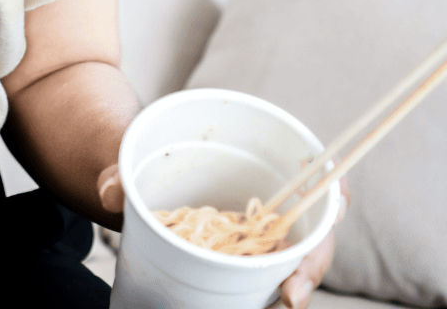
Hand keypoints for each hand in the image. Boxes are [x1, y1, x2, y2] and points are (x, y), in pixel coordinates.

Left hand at [94, 166, 352, 308]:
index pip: (317, 173)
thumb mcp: (127, 152)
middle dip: (310, 263)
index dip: (335, 193)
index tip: (333, 212)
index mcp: (256, 157)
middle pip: (311, 229)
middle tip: (290, 294)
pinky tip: (257, 306)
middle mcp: (267, 196)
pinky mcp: (237, 258)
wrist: (123, 171)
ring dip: (292, 286)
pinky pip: (262, 278)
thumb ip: (117, 170)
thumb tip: (111, 194)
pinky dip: (264, 294)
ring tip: (276, 306)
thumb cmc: (139, 152)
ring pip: (292, 261)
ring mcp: (255, 232)